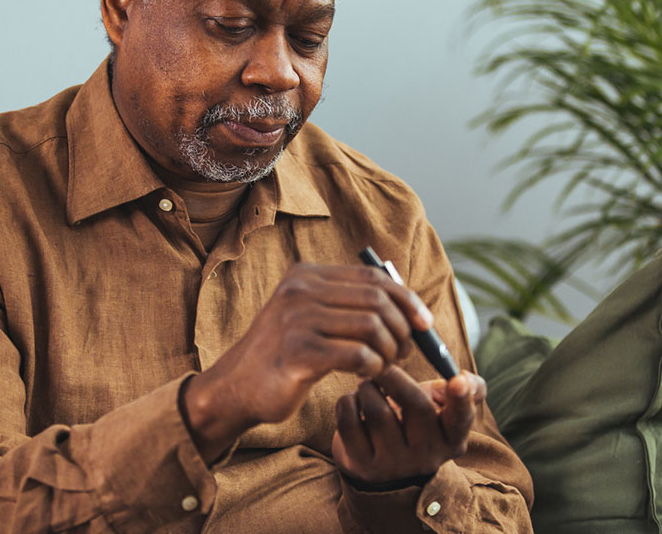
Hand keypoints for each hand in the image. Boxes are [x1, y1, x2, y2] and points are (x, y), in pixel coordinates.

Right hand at [182, 263, 433, 461]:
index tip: (424, 323)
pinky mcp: (299, 353)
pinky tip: (365, 376)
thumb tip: (406, 299)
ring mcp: (297, 320)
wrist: (237, 387)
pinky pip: (359, 356)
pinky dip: (373, 368)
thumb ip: (347, 302)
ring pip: (372, 328)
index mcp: (306, 275)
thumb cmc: (284, 355)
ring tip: (383, 365)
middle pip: (378, 300)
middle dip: (403, 328)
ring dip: (389, 351)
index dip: (406, 298)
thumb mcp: (310, 316)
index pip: (373, 276)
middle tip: (405, 351)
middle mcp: (300, 290)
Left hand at [331, 365, 485, 484]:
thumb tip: (465, 378)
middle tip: (382, 365)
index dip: (461, 399)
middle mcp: (426, 456)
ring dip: (368, 388)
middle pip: (416, 406)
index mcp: (452, 438)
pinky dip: (348, 402)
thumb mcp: (444, 407)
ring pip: (377, 412)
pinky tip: (354, 402)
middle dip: (395, 377)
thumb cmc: (417, 423)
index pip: (461, 419)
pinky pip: (350, 421)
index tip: (458, 379)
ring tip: (368, 385)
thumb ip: (467, 388)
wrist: (384, 464)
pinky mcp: (362, 465)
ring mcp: (393, 464)